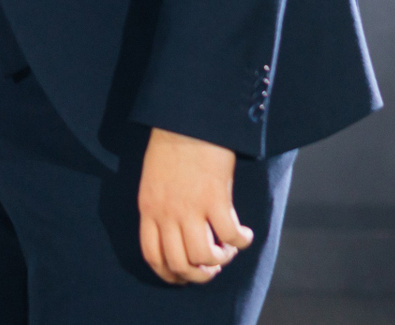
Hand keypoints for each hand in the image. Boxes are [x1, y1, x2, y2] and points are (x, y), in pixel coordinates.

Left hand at [137, 127, 253, 284]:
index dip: (170, 274)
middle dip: (198, 275)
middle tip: (212, 267)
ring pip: (204, 257)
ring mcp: (190, 207)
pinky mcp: (215, 198)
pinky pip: (231, 235)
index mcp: (148, 208)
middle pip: (179, 264)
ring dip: (221, 260)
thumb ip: (160, 206)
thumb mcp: (153, 179)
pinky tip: (245, 234)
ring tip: (228, 249)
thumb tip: (176, 234)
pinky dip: (241, 241)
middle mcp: (166, 213)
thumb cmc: (172, 143)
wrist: (188, 116)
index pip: (153, 256)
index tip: (184, 277)